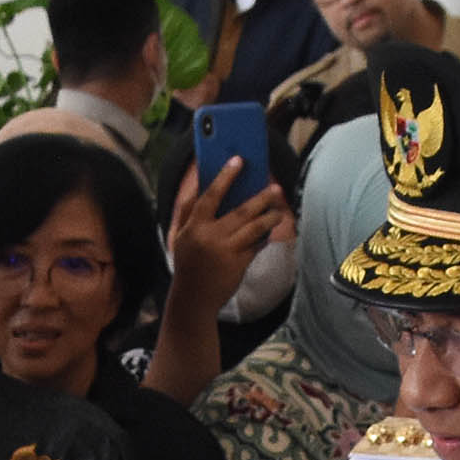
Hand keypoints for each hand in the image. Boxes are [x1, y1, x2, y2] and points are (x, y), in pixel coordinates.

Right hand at [166, 156, 290, 303]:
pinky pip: (256, 246)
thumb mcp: (181, 237)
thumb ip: (188, 211)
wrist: (193, 299)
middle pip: (241, 211)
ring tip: (279, 211)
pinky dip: (264, 237)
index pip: (210, 196)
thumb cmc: (188, 263)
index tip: (238, 160)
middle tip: (275, 188)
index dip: (225, 176)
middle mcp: (210, 238)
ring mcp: (226, 252)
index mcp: (193, 228)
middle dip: (260, 198)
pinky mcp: (238, 265)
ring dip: (269, 217)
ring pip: (254, 228)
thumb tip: (204, 185)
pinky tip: (270, 230)